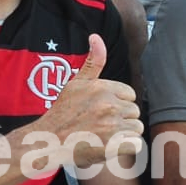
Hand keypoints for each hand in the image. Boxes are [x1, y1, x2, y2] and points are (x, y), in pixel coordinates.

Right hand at [41, 34, 142, 168]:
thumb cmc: (62, 113)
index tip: (102, 111)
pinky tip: (110, 146)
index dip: (118, 104)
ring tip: (105, 136)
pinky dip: (126, 148)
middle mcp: (109, 105)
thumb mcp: (76, 83)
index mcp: (102, 88)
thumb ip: (92, 62)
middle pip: (134, 112)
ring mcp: (112, 126)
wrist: (49, 142)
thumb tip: (96, 36)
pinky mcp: (114, 146)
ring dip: (124, 134)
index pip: (129, 94)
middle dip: (122, 119)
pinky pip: (136, 144)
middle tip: (101, 125)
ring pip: (136, 128)